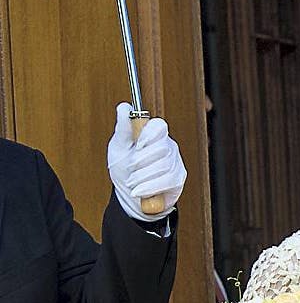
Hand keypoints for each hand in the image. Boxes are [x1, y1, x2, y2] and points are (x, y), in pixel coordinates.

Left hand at [107, 102, 185, 221]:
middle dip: (141, 161)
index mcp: (153, 135)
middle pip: (161, 148)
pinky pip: (167, 180)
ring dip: (143, 176)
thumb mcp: (118, 148)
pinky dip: (150, 187)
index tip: (137, 144)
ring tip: (132, 182)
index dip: (149, 134)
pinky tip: (139, 191)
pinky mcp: (178, 179)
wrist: (130, 195)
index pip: (159, 126)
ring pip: (164, 166)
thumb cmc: (123, 169)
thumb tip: (124, 107)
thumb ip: (123, 128)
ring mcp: (175, 163)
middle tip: (130, 167)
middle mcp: (168, 146)